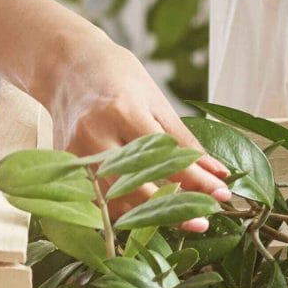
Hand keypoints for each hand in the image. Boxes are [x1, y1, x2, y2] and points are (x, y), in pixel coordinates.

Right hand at [44, 35, 230, 231]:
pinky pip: (96, 201)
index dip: (196, 181)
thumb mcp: (157, 103)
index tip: (222, 195)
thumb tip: (219, 174)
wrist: (68, 67)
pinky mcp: (65, 166)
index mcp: (123, 113)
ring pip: (114, 201)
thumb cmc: (118, 79)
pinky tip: (144, 215)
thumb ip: (185, 142)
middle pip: (137, 187)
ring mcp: (76, 153)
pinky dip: (121, 212)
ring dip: (148, 216)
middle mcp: (95, 136)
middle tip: (203, 221)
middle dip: (172, 209)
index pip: (166, 158)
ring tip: (179, 220)